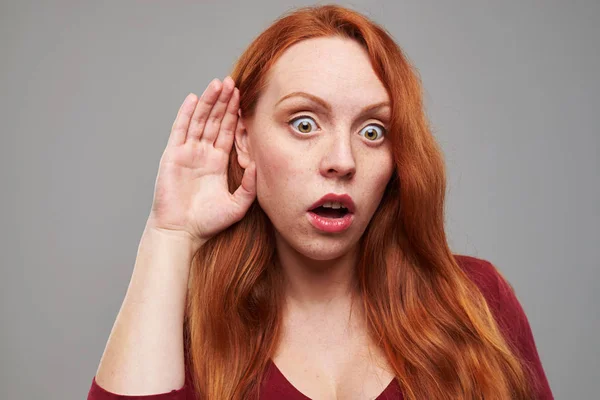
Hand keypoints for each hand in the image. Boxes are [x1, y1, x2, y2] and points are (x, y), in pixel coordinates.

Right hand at [146, 76, 255, 246]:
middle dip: (223, 102)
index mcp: (217, 163)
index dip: (234, 115)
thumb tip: (258, 164)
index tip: (243, 98)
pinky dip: (186, 114)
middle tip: (232, 82)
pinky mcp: (173, 155)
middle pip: (214, 121)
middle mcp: (202, 155)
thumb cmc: (208, 223)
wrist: (182, 232)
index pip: (227, 132)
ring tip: (218, 84)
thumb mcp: (238, 204)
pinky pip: (180, 130)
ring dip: (209, 102)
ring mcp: (187, 153)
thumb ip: (250, 185)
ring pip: (199, 121)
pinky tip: (194, 98)